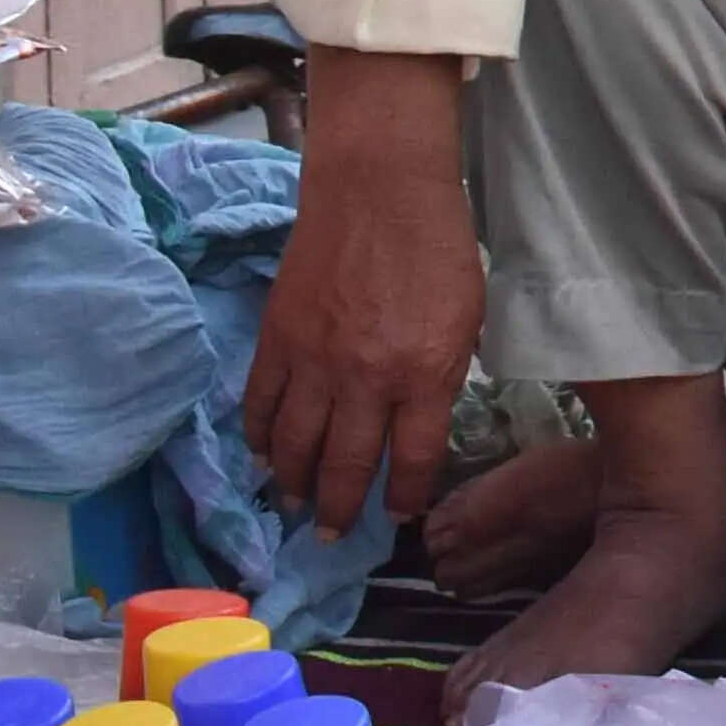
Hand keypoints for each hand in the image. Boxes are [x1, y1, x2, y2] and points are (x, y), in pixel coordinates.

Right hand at [243, 52, 486, 530]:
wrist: (378, 189)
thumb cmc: (438, 248)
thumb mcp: (467, 320)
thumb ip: (444, 377)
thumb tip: (419, 423)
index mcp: (424, 376)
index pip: (411, 461)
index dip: (403, 496)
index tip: (397, 515)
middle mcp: (366, 379)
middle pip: (344, 465)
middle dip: (338, 510)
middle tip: (331, 536)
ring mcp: (314, 360)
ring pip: (293, 445)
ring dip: (291, 484)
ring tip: (293, 507)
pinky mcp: (276, 338)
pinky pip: (260, 403)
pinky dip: (258, 436)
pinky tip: (262, 455)